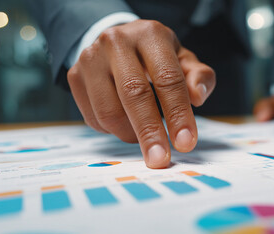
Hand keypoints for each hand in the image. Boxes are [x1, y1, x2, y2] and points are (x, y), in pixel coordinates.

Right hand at [67, 20, 214, 167]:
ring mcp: (91, 58)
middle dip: (150, 132)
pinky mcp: (74, 76)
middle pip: (134, 94)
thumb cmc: (156, 57)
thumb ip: (199, 77)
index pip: (167, 78)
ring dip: (130, 134)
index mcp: (150, 35)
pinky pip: (93, 117)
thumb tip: (197, 96)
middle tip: (160, 159)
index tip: (185, 142)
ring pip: (109, 111)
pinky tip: (126, 122)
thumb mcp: (183, 61)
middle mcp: (116, 41)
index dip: (178, 113)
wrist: (118, 43)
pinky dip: (113, 130)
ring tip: (145, 136)